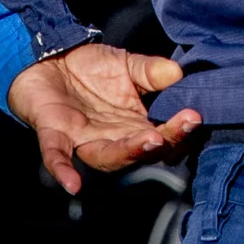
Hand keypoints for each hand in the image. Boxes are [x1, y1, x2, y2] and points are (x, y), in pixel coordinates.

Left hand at [10, 43, 197, 192]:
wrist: (48, 59)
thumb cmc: (90, 68)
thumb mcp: (127, 63)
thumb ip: (151, 70)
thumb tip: (178, 72)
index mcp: (133, 124)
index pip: (162, 135)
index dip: (178, 130)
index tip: (195, 116)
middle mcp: (112, 138)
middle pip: (141, 151)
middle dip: (163, 142)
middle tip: (184, 125)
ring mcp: (83, 139)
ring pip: (107, 157)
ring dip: (129, 152)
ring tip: (152, 141)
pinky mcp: (54, 133)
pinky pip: (57, 156)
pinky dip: (64, 169)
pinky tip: (72, 184)